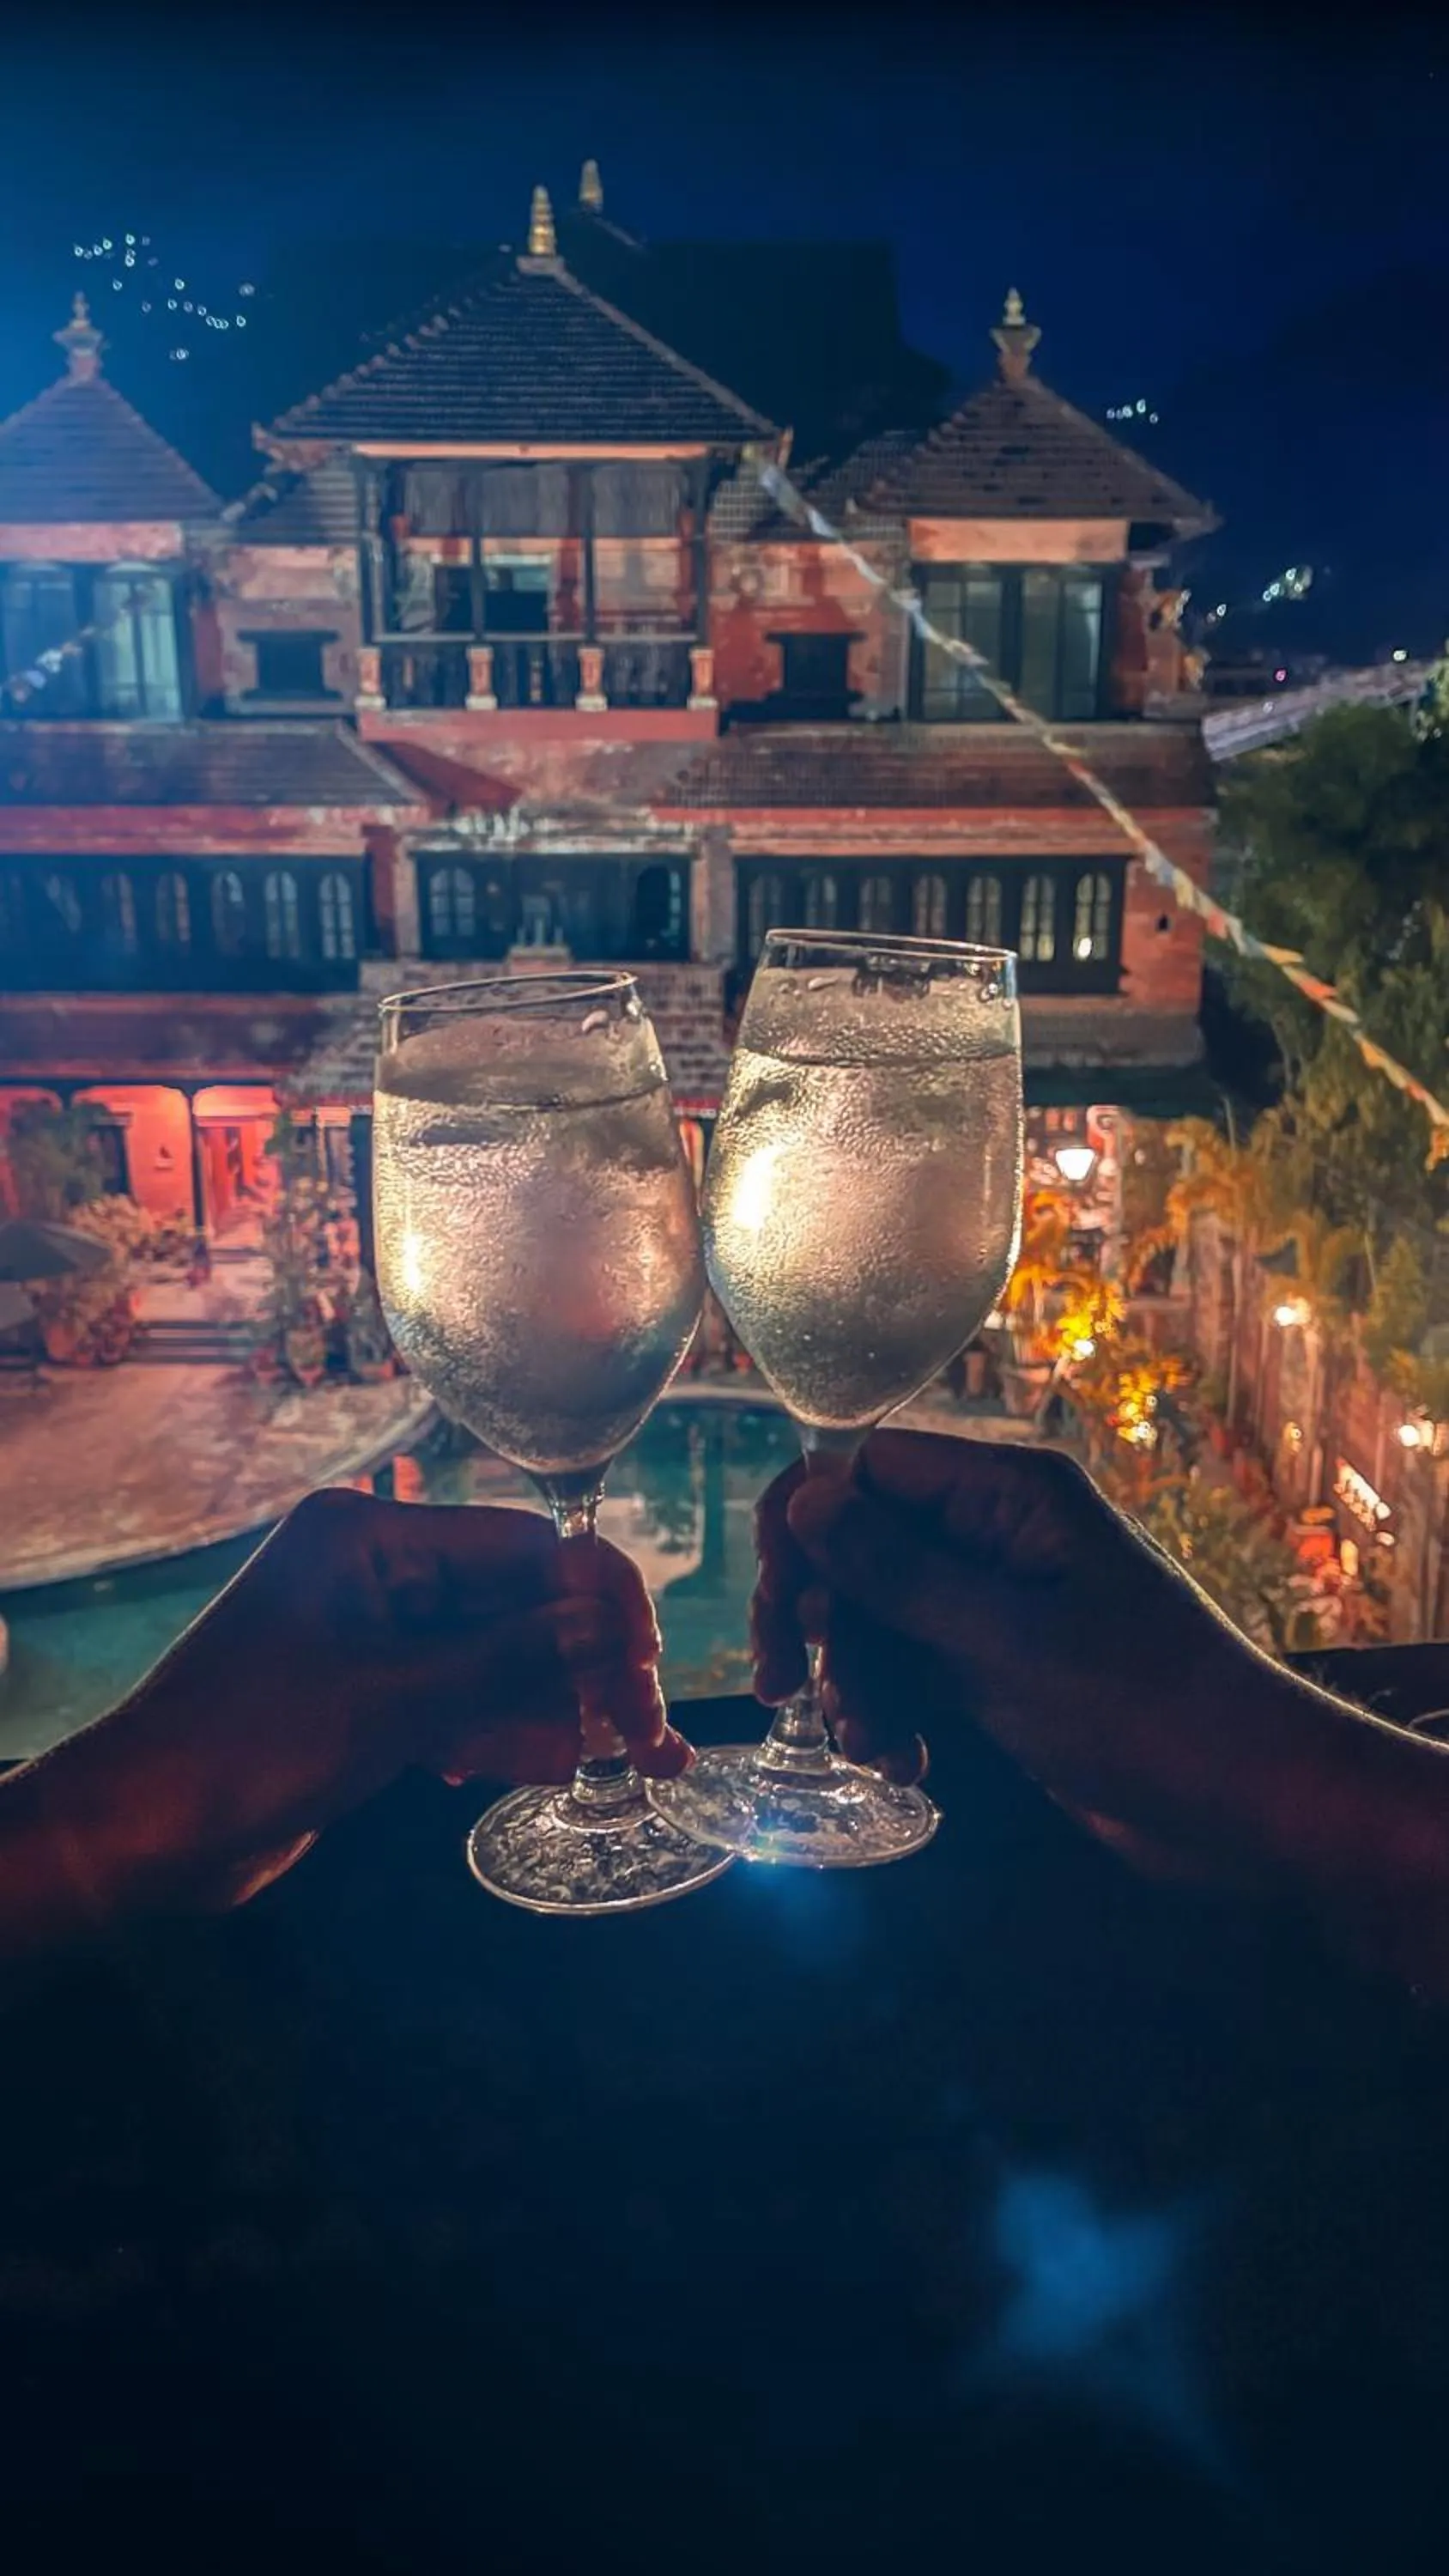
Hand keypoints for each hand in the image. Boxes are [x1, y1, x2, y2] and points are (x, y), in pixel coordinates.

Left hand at [0, 1488, 686, 1946]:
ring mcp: (372, 1633)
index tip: (649, 1657)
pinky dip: (497, 1728)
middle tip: (648, 1727)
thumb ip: (506, 1659)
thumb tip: (611, 1624)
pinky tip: (531, 1765)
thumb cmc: (248, 1748)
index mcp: (366, 1535)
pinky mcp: (367, 1694)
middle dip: (580, 1663)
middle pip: (513, 1602)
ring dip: (550, 1706)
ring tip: (624, 1756)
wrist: (138, 1834)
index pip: (516, 1544)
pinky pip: (459, 1695)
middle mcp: (373, 1569)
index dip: (594, 1596)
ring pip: (495, 1657)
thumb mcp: (391, 1701)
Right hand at [752, 1431, 1448, 1918]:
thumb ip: (896, 1571)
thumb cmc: (1143, 1708)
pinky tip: (904, 1764)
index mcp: (1011, 1494)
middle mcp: (999, 1534)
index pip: (869, 1469)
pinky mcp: (1002, 1669)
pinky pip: (913, 1669)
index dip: (808, 1527)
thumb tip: (802, 1495)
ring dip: (856, 1682)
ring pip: (878, 1617)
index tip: (783, 1606)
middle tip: (781, 1689)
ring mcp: (998, 1604)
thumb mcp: (1006, 1640)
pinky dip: (894, 1712)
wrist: (1244, 1803)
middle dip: (822, 1621)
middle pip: (860, 1545)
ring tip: (871, 1748)